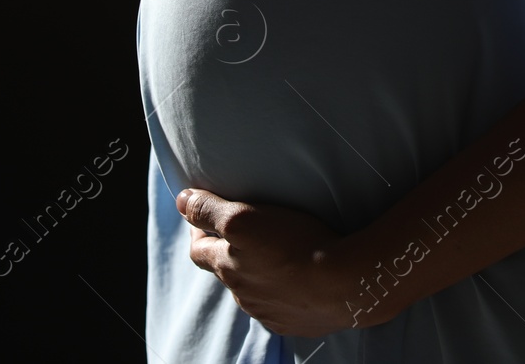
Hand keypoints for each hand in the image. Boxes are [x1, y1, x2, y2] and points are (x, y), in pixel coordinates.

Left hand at [177, 187, 392, 336]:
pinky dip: (282, 292)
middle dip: (227, 253)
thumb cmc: (293, 245)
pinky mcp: (295, 323)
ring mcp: (268, 312)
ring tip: (276, 255)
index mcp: (227, 267)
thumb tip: (181, 200)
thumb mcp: (243, 217)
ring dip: (257, 273)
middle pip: (225, 272)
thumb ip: (208, 209)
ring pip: (252, 291)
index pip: (198, 250)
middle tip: (243, 234)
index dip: (198, 231)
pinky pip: (280, 306)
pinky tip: (297, 281)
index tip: (206, 218)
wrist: (344, 285)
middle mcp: (243, 294)